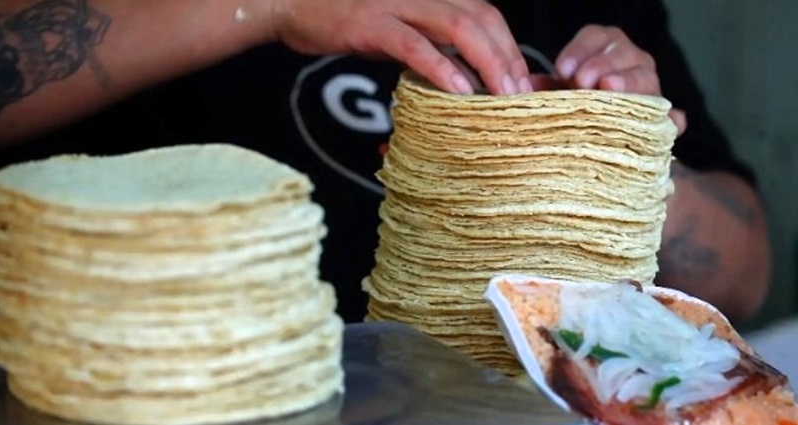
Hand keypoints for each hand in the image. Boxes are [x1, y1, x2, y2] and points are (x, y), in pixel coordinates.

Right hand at [269, 0, 529, 94]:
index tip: (521, 80)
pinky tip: (460, 91)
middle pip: (481, 18)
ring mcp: (396, 5)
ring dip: (487, 63)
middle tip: (521, 94)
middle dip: (507, 56)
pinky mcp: (372, 23)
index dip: (509, 45)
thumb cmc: (342, 19)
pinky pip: (416, 46)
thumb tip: (458, 75)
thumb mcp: (394, 27)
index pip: (485, 14)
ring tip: (502, 95)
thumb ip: (426, 44)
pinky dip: (442, 68)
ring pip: (458, 28)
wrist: (290, 3)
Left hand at [554, 25, 686, 134]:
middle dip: (601, 65)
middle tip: (583, 81)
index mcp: (605, 47)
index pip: (597, 37)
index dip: (579, 50)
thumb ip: (546, 87)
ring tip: (611, 89)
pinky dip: (673, 119)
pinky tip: (673, 122)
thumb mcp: (561, 91)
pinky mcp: (662, 114)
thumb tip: (526, 87)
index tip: (562, 69)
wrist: (600, 128)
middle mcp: (631, 60)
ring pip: (645, 77)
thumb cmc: (577, 102)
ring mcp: (650, 85)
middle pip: (621, 53)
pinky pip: (672, 116)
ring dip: (628, 83)